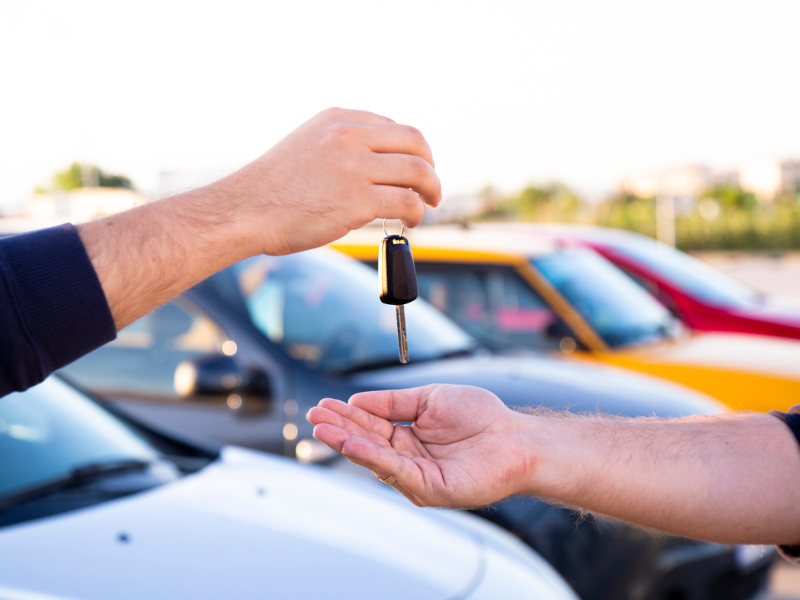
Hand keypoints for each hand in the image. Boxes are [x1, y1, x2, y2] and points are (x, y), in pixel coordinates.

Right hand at [206, 107, 441, 256]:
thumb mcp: (308, 146)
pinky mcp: (358, 199)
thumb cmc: (272, 188)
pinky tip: (411, 221)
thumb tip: (378, 166)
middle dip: (430, 166)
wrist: (245, 210)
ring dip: (431, 190)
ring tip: (427, 205)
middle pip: (415, 142)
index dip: (413, 150)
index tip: (415, 167)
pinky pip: (407, 202)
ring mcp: (355, 166)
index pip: (394, 126)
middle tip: (431, 187)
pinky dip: (417, 213)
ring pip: (418, 171)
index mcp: (338, 119)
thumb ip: (342, 147)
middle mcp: (349, 135)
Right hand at [307, 384, 530, 507]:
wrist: (516, 438)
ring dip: (347, 443)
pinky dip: (371, 457)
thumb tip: (356, 399)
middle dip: (338, 429)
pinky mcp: (428, 489)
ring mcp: (416, 475)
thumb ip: (393, 402)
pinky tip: (352, 443)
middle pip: (366, 442)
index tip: (323, 405)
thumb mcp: (429, 398)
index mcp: (408, 434)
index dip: (346, 414)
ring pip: (375, 458)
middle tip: (314, 416)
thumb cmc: (481, 416)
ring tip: (323, 429)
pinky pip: (395, 470)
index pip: (370, 423)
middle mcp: (408, 457)